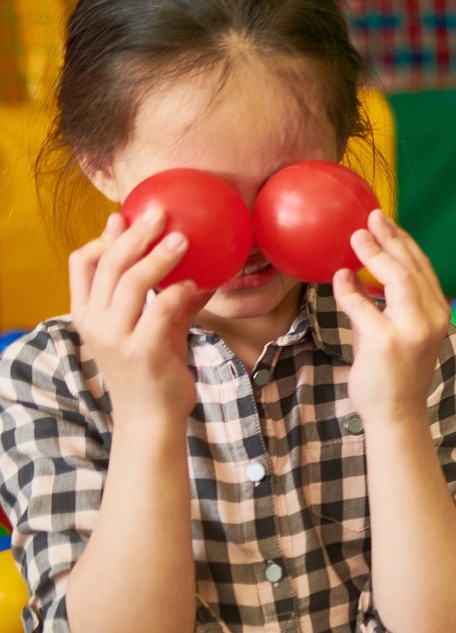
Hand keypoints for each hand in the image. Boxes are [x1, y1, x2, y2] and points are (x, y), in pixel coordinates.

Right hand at [69, 209, 203, 423]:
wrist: (151, 418)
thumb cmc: (153, 369)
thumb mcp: (152, 327)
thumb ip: (161, 297)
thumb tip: (188, 265)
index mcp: (87, 313)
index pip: (81, 263)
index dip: (103, 236)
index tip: (127, 218)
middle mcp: (94, 323)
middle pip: (108, 264)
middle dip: (134, 234)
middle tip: (160, 214)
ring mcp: (115, 338)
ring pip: (131, 282)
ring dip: (159, 257)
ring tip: (183, 240)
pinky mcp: (142, 352)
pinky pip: (160, 310)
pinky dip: (178, 292)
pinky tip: (197, 285)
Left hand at [333, 211, 449, 430]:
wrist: (397, 415)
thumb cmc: (394, 374)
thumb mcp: (397, 333)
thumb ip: (383, 305)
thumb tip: (354, 276)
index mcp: (439, 314)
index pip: (423, 269)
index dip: (405, 242)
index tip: (387, 223)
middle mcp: (432, 319)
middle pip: (412, 267)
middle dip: (391, 238)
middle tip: (371, 216)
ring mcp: (411, 330)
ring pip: (396, 278)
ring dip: (374, 253)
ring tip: (356, 236)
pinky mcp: (386, 341)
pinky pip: (363, 305)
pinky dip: (348, 289)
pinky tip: (338, 277)